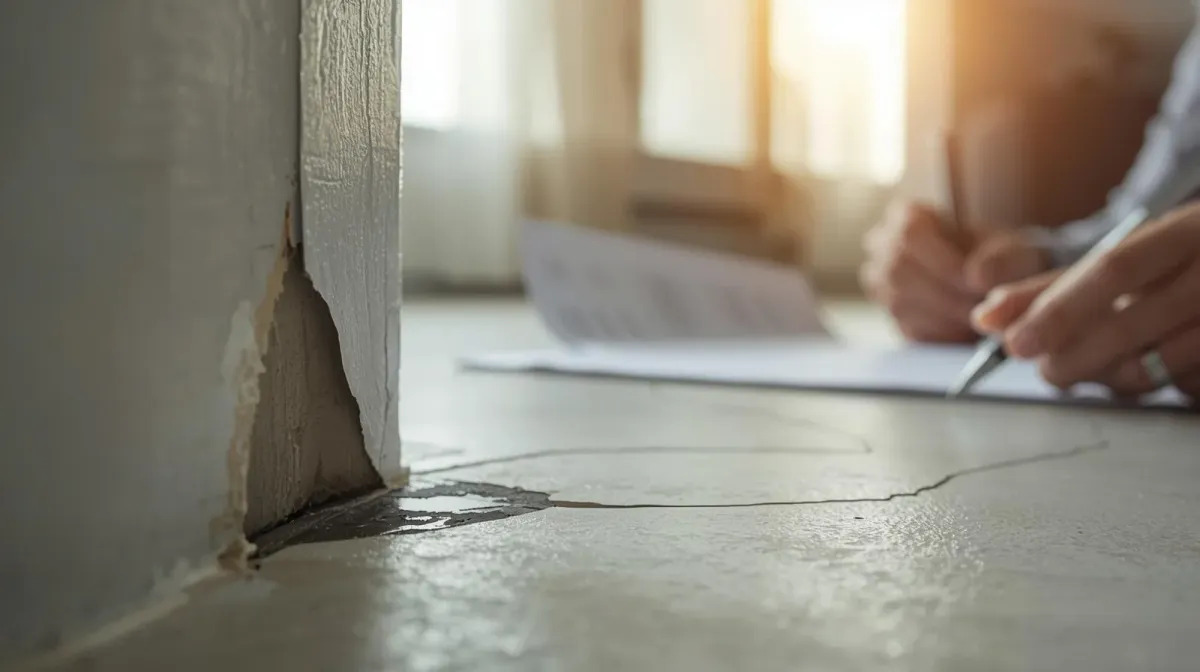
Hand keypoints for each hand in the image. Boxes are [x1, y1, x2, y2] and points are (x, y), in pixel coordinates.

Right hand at [860, 202, 1050, 342]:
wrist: (996, 286)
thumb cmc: (999, 259)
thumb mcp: (1011, 250)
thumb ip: (1001, 259)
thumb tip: (977, 277)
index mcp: (907, 217)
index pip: (909, 233)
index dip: (942, 261)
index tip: (976, 281)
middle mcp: (884, 248)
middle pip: (900, 270)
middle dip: (945, 293)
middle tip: (983, 307)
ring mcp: (883, 286)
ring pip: (900, 303)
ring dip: (944, 316)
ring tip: (979, 318)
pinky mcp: (894, 320)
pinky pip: (908, 330)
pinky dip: (941, 334)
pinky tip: (967, 331)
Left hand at [972, 203, 1199, 399]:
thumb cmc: (1187, 264)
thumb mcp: (1132, 260)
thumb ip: (1057, 287)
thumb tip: (986, 318)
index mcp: (1186, 231)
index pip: (1112, 270)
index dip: (1059, 309)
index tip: (1013, 343)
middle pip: (1130, 324)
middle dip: (1073, 357)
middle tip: (1047, 371)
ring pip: (1158, 367)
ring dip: (1112, 376)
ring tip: (1100, 366)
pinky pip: (1187, 387)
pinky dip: (1161, 385)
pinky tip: (1161, 366)